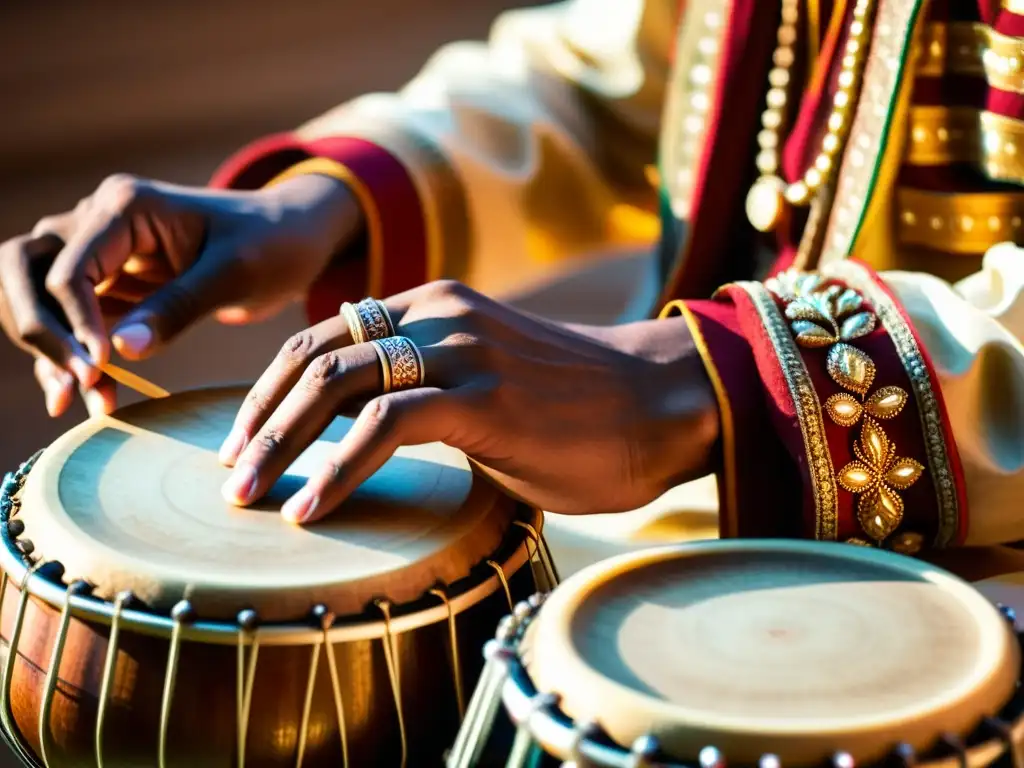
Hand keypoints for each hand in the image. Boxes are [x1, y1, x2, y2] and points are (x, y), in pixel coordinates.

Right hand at [0, 172, 359, 416]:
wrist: (294, 238)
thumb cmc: (273, 242)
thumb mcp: (236, 272)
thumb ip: (181, 306)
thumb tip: (120, 349)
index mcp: (124, 206)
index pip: (69, 268)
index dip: (76, 323)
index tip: (102, 368)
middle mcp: (97, 220)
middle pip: (23, 268)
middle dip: (37, 329)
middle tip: (74, 384)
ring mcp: (98, 251)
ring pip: (35, 295)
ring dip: (46, 347)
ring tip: (78, 400)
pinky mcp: (110, 283)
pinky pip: (69, 319)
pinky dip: (71, 355)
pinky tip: (88, 396)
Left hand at [219, 280, 719, 521]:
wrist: (661, 404)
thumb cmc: (579, 409)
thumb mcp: (488, 383)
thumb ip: (431, 393)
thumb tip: (375, 435)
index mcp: (433, 308)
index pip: (324, 336)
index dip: (271, 390)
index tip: (246, 442)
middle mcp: (437, 315)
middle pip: (315, 356)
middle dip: (258, 418)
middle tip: (230, 477)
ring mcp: (459, 351)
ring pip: (337, 383)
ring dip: (279, 445)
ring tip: (248, 498)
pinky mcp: (483, 396)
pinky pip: (385, 426)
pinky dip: (337, 470)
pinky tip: (313, 511)